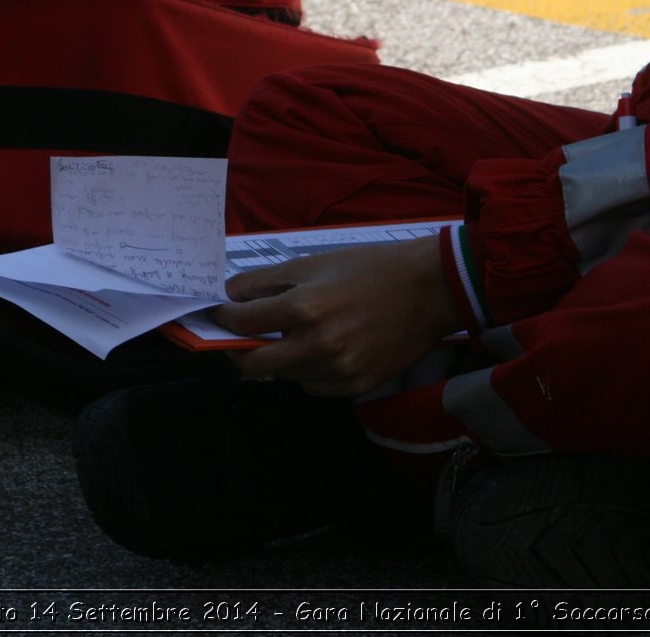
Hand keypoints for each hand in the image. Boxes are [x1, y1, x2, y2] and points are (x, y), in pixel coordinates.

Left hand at [210, 236, 462, 396]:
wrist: (429, 289)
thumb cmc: (370, 268)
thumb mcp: (314, 262)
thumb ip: (265, 281)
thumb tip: (230, 296)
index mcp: (304, 308)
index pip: (242, 323)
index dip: (224, 318)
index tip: (220, 314)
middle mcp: (317, 344)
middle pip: (253, 365)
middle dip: (239, 350)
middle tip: (243, 337)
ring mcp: (338, 369)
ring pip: (284, 377)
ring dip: (278, 359)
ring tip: (294, 336)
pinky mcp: (356, 385)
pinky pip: (313, 386)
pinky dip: (307, 371)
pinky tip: (322, 349)